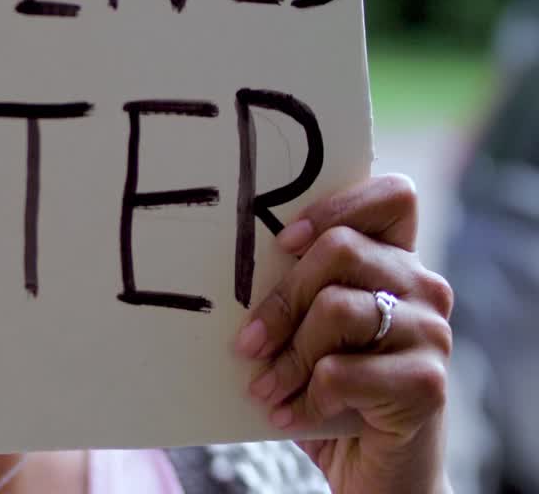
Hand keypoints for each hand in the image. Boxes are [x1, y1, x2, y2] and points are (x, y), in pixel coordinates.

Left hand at [234, 174, 452, 493]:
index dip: (336, 207)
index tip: (282, 243)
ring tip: (264, 387)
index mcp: (398, 263)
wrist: (375, 471)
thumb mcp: (311, 333)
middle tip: (247, 344)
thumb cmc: (331, 392)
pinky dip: (304, 396)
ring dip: (286, 356)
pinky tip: (290, 414)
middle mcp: (424, 288)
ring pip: (336, 309)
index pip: (392, 195)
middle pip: (340, 250)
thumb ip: (297, 293)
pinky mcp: (428, 383)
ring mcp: (432, 333)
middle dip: (280, 300)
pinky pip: (342, 371)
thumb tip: (230, 270)